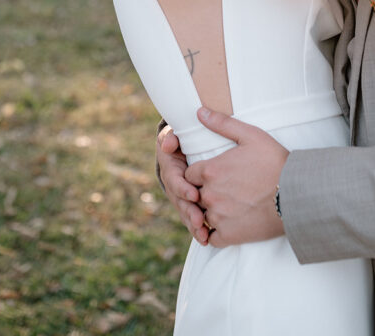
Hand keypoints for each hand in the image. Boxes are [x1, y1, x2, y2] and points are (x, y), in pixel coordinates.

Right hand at [156, 125, 209, 244]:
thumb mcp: (176, 133)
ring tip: (203, 235)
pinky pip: (193, 217)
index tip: (194, 194)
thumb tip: (167, 145)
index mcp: (170, 167)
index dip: (183, 188)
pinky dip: (199, 229)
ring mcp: (182, 196)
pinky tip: (207, 240)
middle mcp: (174, 185)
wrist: (188, 145)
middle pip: (180, 202)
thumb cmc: (185, 137)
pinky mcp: (192, 203)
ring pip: (186, 213)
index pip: (174, 180)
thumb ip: (171, 136)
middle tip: (199, 221)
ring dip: (194, 225)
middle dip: (189, 212)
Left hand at [185, 107, 288, 247]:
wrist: (296, 193)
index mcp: (211, 170)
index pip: (189, 174)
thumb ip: (222, 124)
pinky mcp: (229, 235)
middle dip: (204, 191)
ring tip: (228, 205)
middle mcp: (210, 195)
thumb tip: (199, 111)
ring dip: (210, 212)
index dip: (200, 173)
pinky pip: (211, 238)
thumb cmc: (275, 161)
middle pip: (194, 195)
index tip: (213, 173)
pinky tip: (229, 223)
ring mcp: (218, 217)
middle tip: (223, 189)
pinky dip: (216, 233)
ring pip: (202, 216)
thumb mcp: (251, 135)